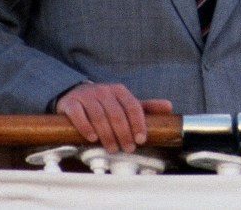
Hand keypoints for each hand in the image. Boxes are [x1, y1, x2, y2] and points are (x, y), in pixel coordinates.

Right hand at [55, 82, 172, 152]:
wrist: (74, 94)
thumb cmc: (105, 103)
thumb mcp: (125, 103)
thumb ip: (145, 107)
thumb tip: (169, 106)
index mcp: (120, 90)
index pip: (133, 106)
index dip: (138, 124)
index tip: (141, 139)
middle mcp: (104, 91)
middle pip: (116, 114)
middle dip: (124, 133)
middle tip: (127, 148)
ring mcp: (87, 96)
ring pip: (99, 116)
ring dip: (106, 134)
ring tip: (111, 148)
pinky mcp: (71, 104)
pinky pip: (79, 115)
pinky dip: (86, 127)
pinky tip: (92, 138)